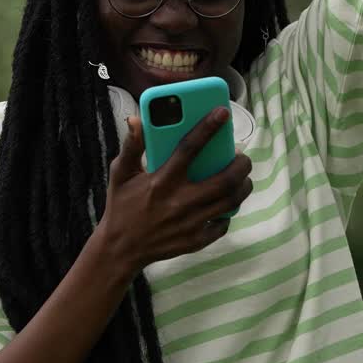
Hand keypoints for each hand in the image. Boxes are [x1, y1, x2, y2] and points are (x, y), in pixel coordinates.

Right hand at [95, 108, 253, 277]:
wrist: (120, 249)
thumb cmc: (121, 206)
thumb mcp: (120, 173)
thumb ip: (131, 146)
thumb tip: (135, 120)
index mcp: (161, 181)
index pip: (189, 148)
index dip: (208, 128)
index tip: (222, 112)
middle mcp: (179, 202)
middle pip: (223, 180)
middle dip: (240, 165)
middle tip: (242, 157)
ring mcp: (190, 224)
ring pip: (230, 202)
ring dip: (242, 186)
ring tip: (242, 177)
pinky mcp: (195, 241)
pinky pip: (222, 224)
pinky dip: (229, 211)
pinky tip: (226, 202)